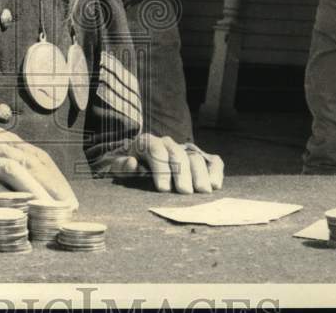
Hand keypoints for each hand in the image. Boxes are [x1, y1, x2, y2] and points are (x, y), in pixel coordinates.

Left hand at [91, 134, 223, 193]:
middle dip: (182, 173)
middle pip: (177, 153)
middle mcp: (168, 142)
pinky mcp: (201, 158)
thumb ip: (121, 166)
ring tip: (202, 191)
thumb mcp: (120, 168)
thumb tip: (132, 163)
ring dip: (200, 174)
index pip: (155, 150)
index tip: (163, 189)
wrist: (143, 164)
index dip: (160, 169)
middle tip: (184, 192)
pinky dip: (215, 171)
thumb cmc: (132, 169)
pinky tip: (215, 184)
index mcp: (147, 142)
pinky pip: (212, 161)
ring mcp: (186, 149)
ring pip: (195, 157)